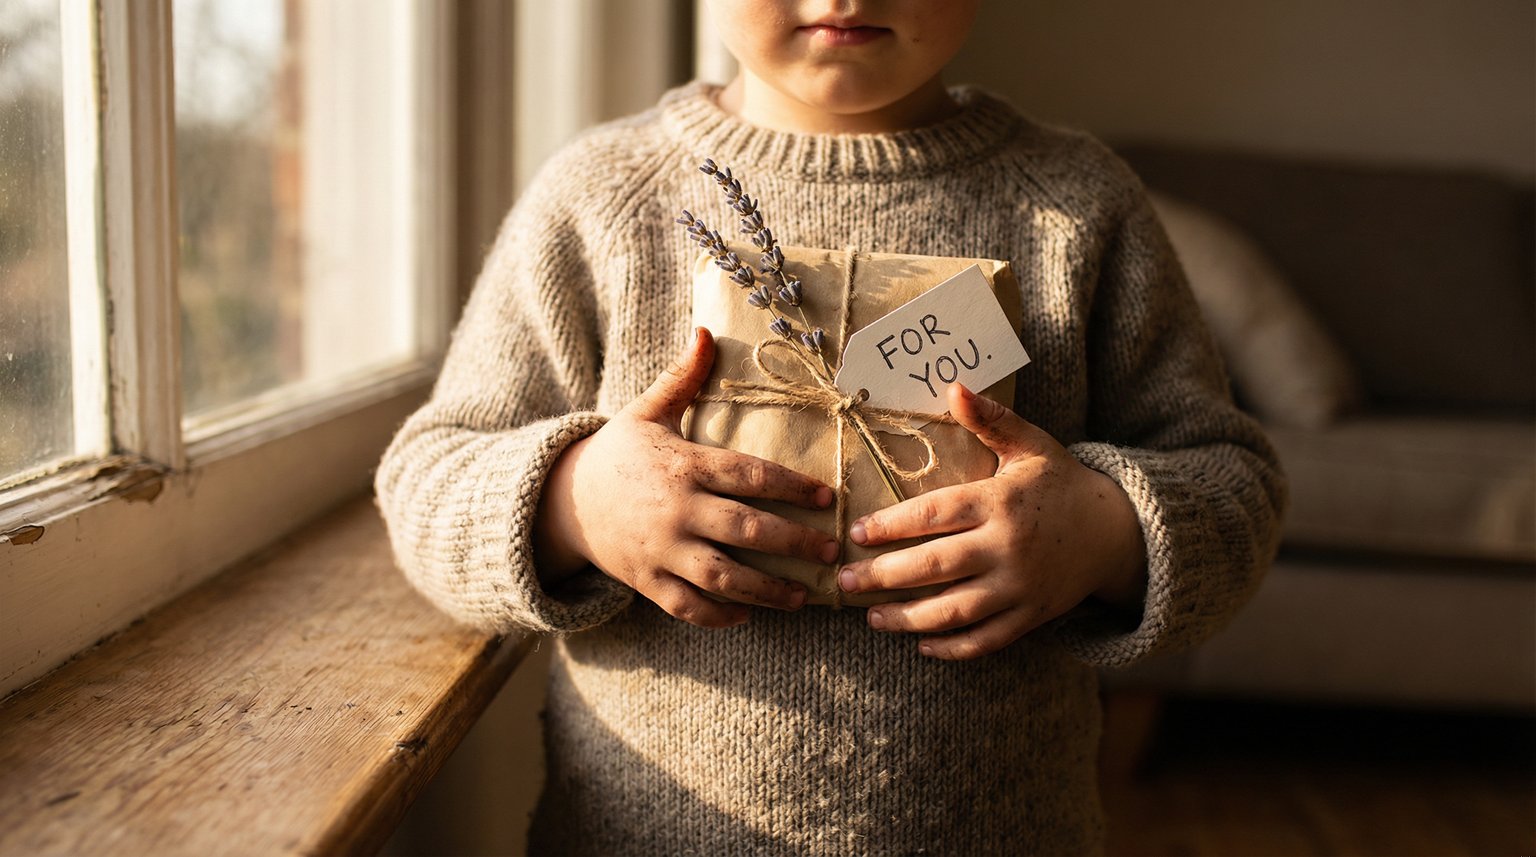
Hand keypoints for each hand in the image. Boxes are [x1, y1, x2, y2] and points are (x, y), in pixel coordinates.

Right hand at [535, 328, 839, 627]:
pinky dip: (717, 615)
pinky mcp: (646, 580)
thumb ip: (683, 377)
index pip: (748, 475)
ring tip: (804, 596)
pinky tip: (748, 614)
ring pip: (721, 576)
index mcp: (683, 464)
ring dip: (767, 590)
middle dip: (793, 542)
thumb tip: (707, 330)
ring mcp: (661, 549)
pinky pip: (686, 606)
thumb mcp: (647, 411)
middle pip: (744, 529)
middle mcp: (676, 509)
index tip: (828, 497)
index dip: (791, 486)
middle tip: (830, 550)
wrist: (564, 498)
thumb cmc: (619, 453)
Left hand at [836, 383, 1146, 658]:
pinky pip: (987, 640)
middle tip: (845, 579)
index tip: (858, 532)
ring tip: (871, 616)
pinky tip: (921, 644)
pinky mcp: (1031, 616)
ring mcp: (1020, 587)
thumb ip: (991, 419)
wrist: (1115, 531)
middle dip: (883, 576)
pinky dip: (953, 648)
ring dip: (907, 618)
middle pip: (935, 566)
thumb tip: (954, 387)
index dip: (892, 525)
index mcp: (1000, 501)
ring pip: (955, 611)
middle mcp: (1008, 547)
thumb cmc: (1060, 483)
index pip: (934, 514)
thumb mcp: (1030, 445)